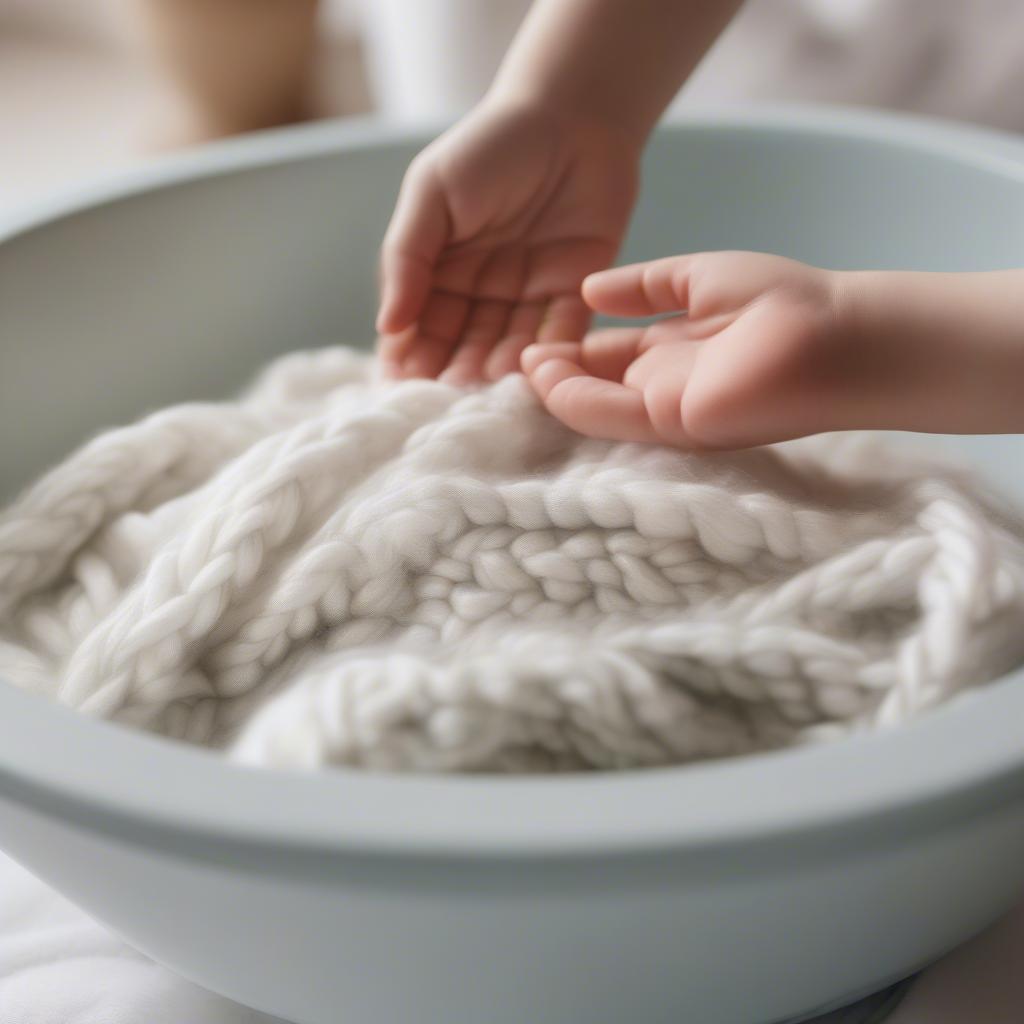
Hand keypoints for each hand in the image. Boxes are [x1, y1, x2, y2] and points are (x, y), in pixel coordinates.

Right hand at [376, 99, 638, 383]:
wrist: (571, 115)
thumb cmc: (490, 147)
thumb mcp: (431, 194)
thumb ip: (408, 258)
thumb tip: (387, 328)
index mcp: (441, 271)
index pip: (420, 327)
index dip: (411, 359)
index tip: (400, 392)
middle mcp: (482, 292)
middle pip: (463, 347)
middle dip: (453, 378)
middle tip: (446, 409)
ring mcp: (529, 296)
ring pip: (510, 349)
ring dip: (497, 376)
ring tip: (486, 401)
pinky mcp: (576, 293)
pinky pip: (561, 334)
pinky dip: (548, 357)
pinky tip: (532, 379)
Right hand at [522, 251, 850, 448]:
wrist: (834, 332)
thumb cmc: (782, 299)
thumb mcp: (697, 277)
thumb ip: (644, 285)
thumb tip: (588, 288)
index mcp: (669, 350)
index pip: (606, 353)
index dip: (568, 347)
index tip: (530, 334)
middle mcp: (662, 384)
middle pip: (594, 384)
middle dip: (553, 373)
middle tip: (513, 355)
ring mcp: (666, 408)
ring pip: (595, 405)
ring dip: (556, 389)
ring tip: (519, 365)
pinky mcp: (674, 424)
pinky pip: (613, 416)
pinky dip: (577, 401)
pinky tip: (544, 379)